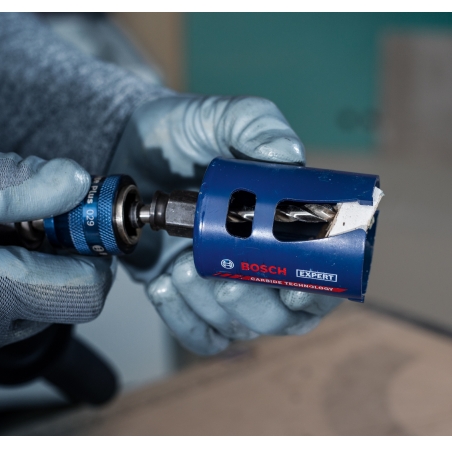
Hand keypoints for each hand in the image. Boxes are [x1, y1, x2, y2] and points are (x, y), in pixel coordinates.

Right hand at [0, 151, 115, 368]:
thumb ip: (10, 185)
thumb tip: (73, 181)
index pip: (86, 291)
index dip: (95, 255)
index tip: (84, 223)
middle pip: (68, 298)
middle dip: (64, 258)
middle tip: (37, 223)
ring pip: (38, 305)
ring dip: (32, 269)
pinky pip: (8, 314)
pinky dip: (6, 283)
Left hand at [109, 94, 340, 354]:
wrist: (131, 148)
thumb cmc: (186, 132)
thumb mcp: (222, 117)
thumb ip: (256, 125)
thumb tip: (287, 156)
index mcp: (287, 228)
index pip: (320, 278)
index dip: (316, 296)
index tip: (293, 291)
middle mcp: (261, 263)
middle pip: (282, 318)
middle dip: (257, 309)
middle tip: (225, 283)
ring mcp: (224, 282)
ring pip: (238, 328)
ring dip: (212, 310)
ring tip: (181, 269)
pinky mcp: (187, 297)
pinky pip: (198, 334)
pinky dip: (182, 320)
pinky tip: (163, 286)